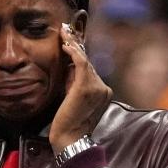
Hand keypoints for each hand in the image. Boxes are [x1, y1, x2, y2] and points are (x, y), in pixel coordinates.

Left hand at [49, 24, 112, 152]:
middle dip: (76, 44)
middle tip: (66, 29)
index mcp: (103, 92)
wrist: (68, 138)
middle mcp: (104, 88)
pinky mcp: (86, 87)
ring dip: (73, 44)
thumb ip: (74, 82)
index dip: (80, 51)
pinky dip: (73, 52)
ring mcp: (97, 88)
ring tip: (63, 32)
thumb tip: (68, 65)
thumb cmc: (66, 122)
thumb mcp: (73, 98)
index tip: (71, 38)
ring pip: (84, 61)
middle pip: (88, 62)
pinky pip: (81, 64)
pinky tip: (65, 44)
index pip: (90, 68)